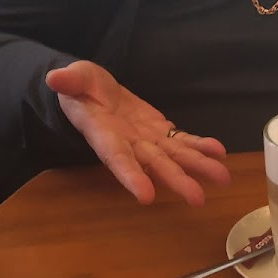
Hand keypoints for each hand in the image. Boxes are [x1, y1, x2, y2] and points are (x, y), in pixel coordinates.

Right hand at [45, 61, 228, 205]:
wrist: (93, 93)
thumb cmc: (79, 89)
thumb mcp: (73, 80)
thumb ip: (69, 82)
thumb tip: (55, 78)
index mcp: (103, 134)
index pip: (116, 158)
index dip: (130, 176)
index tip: (145, 195)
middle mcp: (128, 144)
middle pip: (153, 165)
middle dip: (176, 181)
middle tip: (197, 198)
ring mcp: (147, 140)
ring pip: (174, 157)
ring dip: (198, 167)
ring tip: (222, 177)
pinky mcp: (160, 131)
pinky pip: (182, 140)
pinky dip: (200, 147)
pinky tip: (219, 152)